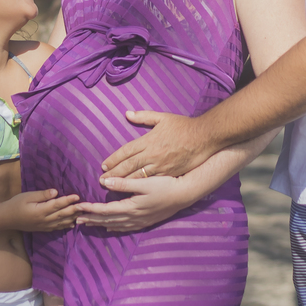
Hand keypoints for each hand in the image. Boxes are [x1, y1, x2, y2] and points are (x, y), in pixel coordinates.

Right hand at [4, 189, 80, 232]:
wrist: (6, 219)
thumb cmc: (16, 204)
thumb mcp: (27, 196)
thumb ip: (42, 195)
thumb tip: (55, 192)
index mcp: (40, 210)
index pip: (57, 205)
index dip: (68, 200)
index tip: (77, 196)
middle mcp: (44, 220)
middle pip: (62, 214)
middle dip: (75, 210)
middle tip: (86, 205)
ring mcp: (44, 226)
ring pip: (61, 222)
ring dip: (72, 218)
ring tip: (82, 214)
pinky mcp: (42, 229)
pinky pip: (57, 228)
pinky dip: (65, 225)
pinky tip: (72, 224)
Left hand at [76, 176, 194, 231]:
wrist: (184, 195)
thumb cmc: (165, 185)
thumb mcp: (144, 182)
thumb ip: (124, 183)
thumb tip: (104, 182)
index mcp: (131, 207)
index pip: (105, 210)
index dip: (90, 209)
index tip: (78, 207)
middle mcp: (134, 217)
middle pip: (107, 220)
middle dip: (91, 219)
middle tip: (75, 219)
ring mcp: (140, 221)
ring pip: (115, 225)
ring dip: (100, 224)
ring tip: (88, 224)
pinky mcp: (146, 222)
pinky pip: (125, 228)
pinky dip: (115, 227)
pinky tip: (110, 227)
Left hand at [100, 110, 219, 178]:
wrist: (204, 138)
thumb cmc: (184, 126)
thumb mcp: (163, 117)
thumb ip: (144, 116)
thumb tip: (127, 113)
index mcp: (149, 140)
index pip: (126, 150)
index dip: (114, 158)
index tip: (104, 165)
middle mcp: (152, 154)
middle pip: (128, 165)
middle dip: (114, 173)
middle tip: (101, 181)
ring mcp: (160, 165)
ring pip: (137, 176)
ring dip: (122, 182)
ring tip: (111, 188)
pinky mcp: (168, 173)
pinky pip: (150, 182)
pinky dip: (139, 187)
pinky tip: (131, 192)